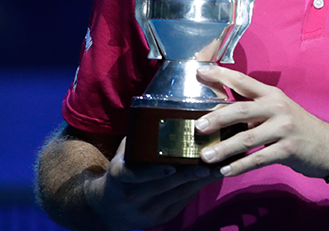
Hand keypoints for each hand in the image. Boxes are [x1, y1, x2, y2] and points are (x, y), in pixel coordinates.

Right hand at [87, 138, 215, 229]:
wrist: (108, 209)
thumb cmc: (122, 173)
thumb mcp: (122, 156)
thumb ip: (139, 139)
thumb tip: (160, 111)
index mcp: (120, 176)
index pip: (134, 175)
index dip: (153, 172)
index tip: (171, 167)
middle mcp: (132, 194)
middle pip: (165, 185)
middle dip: (189, 173)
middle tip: (210, 160)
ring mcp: (147, 209)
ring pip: (179, 193)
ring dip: (201, 180)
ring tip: (219, 166)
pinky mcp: (161, 217)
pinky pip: (183, 201)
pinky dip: (199, 187)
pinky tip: (213, 176)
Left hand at [193, 65, 328, 178]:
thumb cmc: (298, 128)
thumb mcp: (279, 112)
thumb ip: (253, 111)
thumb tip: (217, 116)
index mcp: (273, 95)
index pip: (243, 81)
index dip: (221, 75)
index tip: (200, 71)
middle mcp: (278, 108)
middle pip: (241, 110)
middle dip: (217, 118)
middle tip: (198, 126)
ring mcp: (284, 128)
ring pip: (247, 138)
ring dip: (224, 149)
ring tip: (205, 156)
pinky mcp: (288, 149)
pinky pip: (258, 158)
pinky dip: (240, 166)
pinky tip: (225, 170)